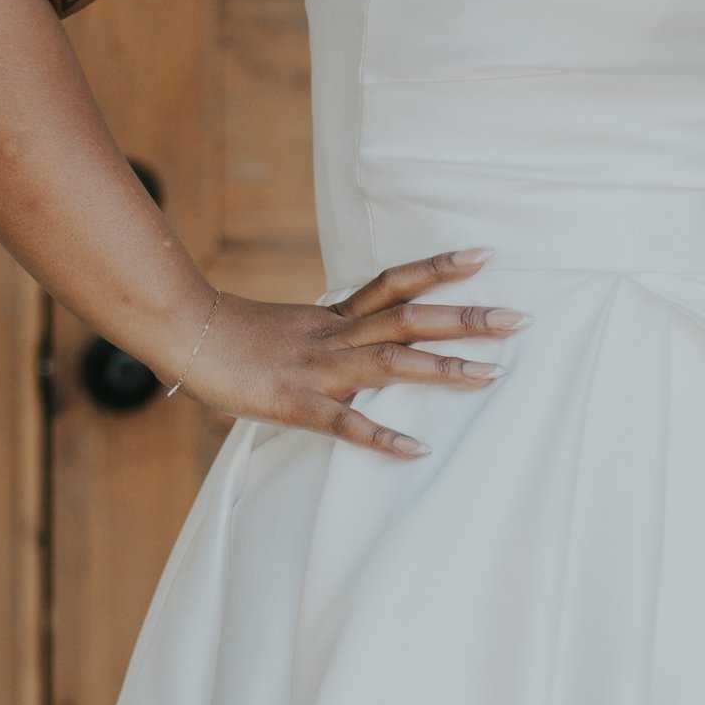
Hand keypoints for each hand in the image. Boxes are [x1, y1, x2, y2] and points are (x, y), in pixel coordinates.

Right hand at [161, 249, 527, 455]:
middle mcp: (335, 335)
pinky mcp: (296, 404)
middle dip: (467, 318)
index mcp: (334, 316)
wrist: (183, 334)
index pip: (396, 282)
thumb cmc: (233, 338)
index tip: (486, 255)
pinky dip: (383, 436)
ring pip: (391, 363)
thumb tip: (361, 343)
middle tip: (521, 318)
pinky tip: (418, 449)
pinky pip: (346, 423)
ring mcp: (318, 369)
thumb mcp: (292, 329)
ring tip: (493, 375)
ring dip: (444, 370)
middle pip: (411, 318)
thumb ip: (330, 334)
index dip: (440, 268)